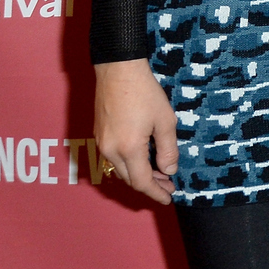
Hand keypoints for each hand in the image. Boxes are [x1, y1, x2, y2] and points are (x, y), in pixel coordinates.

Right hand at [94, 60, 178, 203]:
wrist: (118, 70)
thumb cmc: (144, 92)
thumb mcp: (165, 120)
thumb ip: (168, 149)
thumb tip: (169, 171)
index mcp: (128, 149)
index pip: (142, 182)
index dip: (156, 193)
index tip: (169, 198)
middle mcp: (110, 150)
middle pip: (129, 179)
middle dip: (150, 185)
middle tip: (169, 185)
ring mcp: (101, 142)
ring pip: (120, 169)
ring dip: (139, 174)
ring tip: (160, 173)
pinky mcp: (98, 134)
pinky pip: (113, 157)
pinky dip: (129, 163)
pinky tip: (143, 158)